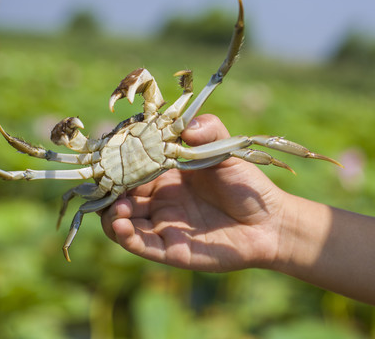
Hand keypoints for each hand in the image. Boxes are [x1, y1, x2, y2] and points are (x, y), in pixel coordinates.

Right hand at [100, 114, 287, 271]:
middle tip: (105, 185)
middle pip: (120, 195)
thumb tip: (186, 125)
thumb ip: (209, 131)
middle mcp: (160, 199)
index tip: (106, 154)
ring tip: (116, 207)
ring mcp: (163, 225)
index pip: (131, 166)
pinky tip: (121, 224)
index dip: (117, 161)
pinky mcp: (169, 249)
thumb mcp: (227, 150)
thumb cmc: (247, 184)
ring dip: (111, 214)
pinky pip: (139, 244)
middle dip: (108, 189)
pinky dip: (124, 236)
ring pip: (122, 221)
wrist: (269, 222)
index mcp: (167, 174)